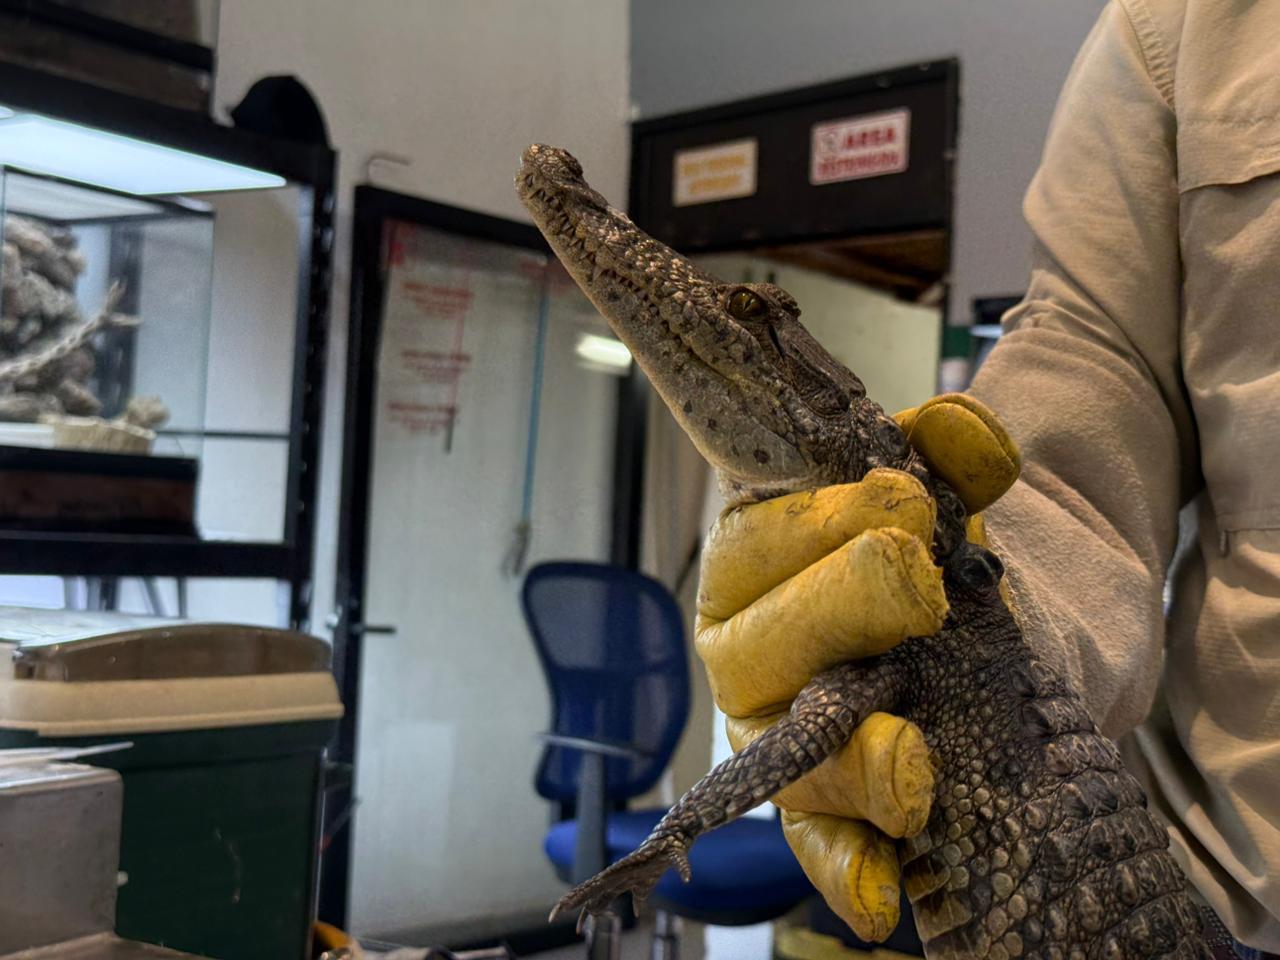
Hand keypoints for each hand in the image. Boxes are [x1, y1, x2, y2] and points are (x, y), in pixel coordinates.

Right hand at [693, 394, 1018, 939]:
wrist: (978, 632)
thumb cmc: (930, 556)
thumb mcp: (946, 499)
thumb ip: (949, 454)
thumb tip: (962, 429)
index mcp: (752, 565)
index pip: (754, 542)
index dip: (820, 522)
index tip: (905, 501)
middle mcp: (748, 654)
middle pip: (764, 644)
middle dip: (841, 610)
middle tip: (916, 582)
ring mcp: (778, 739)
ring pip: (791, 757)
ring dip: (853, 760)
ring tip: (911, 758)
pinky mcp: (821, 813)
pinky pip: (821, 848)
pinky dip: (850, 872)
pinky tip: (885, 901)